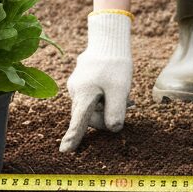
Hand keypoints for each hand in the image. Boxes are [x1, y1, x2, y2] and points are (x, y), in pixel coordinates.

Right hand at [59, 11, 132, 152]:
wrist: (108, 39)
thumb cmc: (115, 65)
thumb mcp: (120, 91)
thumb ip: (115, 113)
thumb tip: (112, 129)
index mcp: (83, 96)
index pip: (78, 122)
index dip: (73, 138)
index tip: (64, 152)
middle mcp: (76, 91)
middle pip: (90, 116)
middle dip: (107, 115)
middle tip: (127, 104)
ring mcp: (77, 85)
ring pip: (93, 106)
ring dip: (108, 105)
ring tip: (126, 95)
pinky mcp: (82, 80)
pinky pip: (93, 96)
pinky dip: (106, 97)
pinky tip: (117, 89)